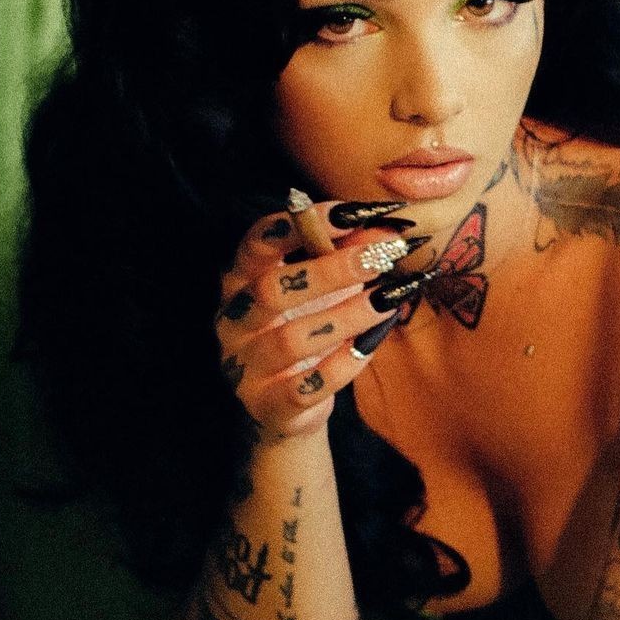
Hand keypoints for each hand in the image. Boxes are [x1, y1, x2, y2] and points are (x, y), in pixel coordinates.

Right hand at [214, 201, 421, 442]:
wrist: (289, 405)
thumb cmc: (305, 328)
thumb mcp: (324, 287)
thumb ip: (347, 255)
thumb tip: (384, 229)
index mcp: (239, 281)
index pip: (256, 243)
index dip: (298, 225)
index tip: (348, 213)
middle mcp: (232, 321)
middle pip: (271, 290)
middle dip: (329, 270)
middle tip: (379, 257)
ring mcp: (245, 366)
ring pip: (290, 339)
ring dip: (345, 315)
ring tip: (386, 299)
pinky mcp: (267, 405)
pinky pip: (305, 387)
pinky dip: (342, 364)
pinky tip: (371, 344)